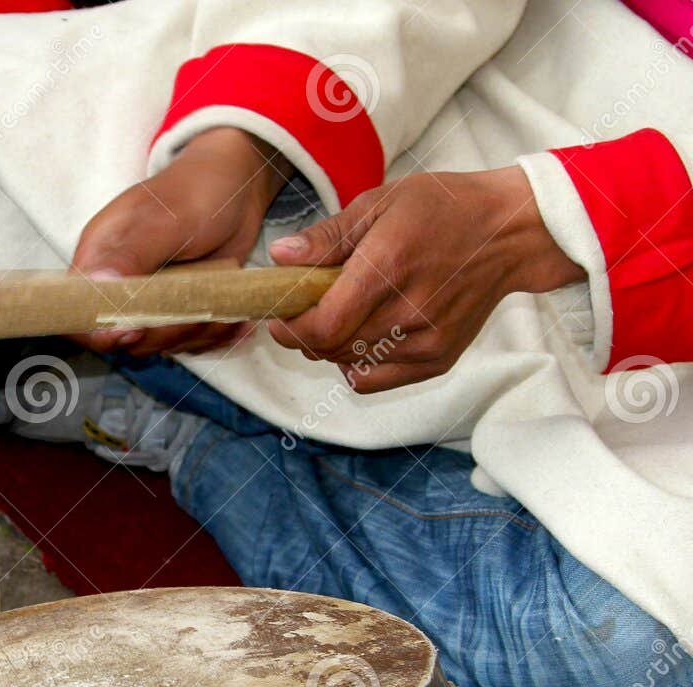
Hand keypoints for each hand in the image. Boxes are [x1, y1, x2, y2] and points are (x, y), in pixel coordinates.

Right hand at [71, 128, 289, 355]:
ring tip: (223, 305)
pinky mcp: (176, 310)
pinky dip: (212, 335)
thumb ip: (132, 253)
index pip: (78, 310)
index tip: (135, 330)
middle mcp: (117, 284)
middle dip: (164, 332)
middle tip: (199, 311)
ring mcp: (147, 300)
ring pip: (158, 343)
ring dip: (194, 334)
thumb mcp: (167, 219)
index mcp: (99, 257)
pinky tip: (232, 316)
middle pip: (121, 336)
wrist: (236, 185)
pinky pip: (186, 340)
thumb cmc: (197, 189)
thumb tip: (96, 284)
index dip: (99, 332)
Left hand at [267, 167, 585, 391]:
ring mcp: (427, 341)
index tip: (280, 317)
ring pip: (347, 363)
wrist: (509, 232)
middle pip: (330, 347)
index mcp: (389, 268)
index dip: (290, 328)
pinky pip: (374, 380)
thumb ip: (327, 237)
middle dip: (305, 333)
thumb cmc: (442, 209)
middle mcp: (410, 311)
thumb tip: (279, 257)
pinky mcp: (438, 360)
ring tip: (342, 315)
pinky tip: (362, 337)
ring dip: (330, 346)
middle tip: (307, 310)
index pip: (324, 325)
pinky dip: (355, 364)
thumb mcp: (379, 203)